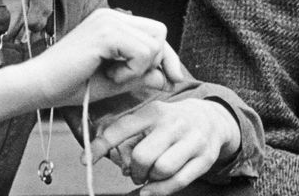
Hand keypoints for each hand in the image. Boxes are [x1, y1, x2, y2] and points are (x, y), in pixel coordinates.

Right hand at [22, 8, 183, 107]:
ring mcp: (108, 21)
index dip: (167, 57)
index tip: (173, 78)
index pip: (155, 32)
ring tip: (112, 75)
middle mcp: (112, 16)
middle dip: (155, 61)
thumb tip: (167, 77)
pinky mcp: (106, 33)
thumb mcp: (116, 81)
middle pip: (160, 33)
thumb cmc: (72, 85)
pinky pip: (142, 52)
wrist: (38, 86)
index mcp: (113, 22)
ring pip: (154, 44)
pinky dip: (132, 71)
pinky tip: (110, 75)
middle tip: (126, 77)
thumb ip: (142, 76)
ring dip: (139, 68)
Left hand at [89, 99, 241, 195]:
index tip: (85, 161)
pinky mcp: (205, 158)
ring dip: (149, 180)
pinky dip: (160, 191)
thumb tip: (109, 161)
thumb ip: (130, 135)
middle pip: (143, 155)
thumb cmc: (172, 123)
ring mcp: (192, 140)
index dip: (100, 146)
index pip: (122, 128)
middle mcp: (174, 123)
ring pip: (161, 169)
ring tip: (150, 177)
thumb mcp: (152, 117)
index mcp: (155, 111)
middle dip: (135, 170)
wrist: (213, 118)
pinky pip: (178, 182)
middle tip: (137, 172)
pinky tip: (152, 190)